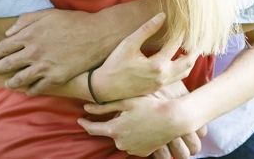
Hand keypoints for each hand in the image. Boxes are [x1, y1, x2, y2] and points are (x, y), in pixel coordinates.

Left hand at [0, 9, 114, 94]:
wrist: (98, 35)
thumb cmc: (73, 21)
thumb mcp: (48, 13)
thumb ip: (25, 20)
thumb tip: (7, 33)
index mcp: (29, 35)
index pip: (2, 48)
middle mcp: (33, 52)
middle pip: (6, 65)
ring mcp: (44, 66)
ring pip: (18, 80)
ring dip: (10, 83)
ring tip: (8, 83)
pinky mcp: (56, 78)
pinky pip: (36, 89)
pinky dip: (30, 90)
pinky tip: (29, 90)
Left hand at [78, 81, 206, 157]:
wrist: (173, 119)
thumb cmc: (150, 106)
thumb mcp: (126, 101)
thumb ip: (104, 106)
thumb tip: (85, 107)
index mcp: (114, 129)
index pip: (92, 129)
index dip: (85, 123)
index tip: (80, 118)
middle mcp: (120, 143)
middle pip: (110, 132)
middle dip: (113, 123)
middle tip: (124, 111)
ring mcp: (131, 150)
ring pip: (122, 138)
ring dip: (124, 129)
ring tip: (137, 117)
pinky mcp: (142, 153)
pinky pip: (133, 144)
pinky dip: (134, 136)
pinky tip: (143, 126)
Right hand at [90, 13, 197, 101]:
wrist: (105, 88)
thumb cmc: (115, 65)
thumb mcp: (129, 44)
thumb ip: (146, 30)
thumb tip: (162, 16)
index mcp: (157, 64)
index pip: (176, 44)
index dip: (183, 31)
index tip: (188, 21)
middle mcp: (163, 76)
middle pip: (188, 61)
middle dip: (196, 48)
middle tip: (204, 36)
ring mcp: (161, 84)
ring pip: (184, 71)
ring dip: (191, 58)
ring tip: (195, 46)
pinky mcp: (158, 88)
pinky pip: (177, 77)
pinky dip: (183, 67)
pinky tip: (181, 59)